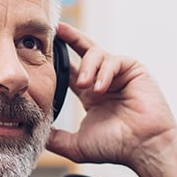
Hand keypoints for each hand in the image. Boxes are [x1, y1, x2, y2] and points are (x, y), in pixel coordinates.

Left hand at [45, 22, 176, 168]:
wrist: (144, 146)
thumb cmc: (116, 146)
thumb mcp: (76, 144)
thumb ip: (55, 138)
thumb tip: (33, 135)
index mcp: (90, 94)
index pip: (71, 69)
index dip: (58, 57)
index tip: (42, 48)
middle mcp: (104, 80)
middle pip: (84, 51)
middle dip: (70, 38)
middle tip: (55, 30)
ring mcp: (119, 74)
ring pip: (96, 54)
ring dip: (88, 68)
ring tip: (85, 86)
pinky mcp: (134, 70)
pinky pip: (114, 60)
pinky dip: (104, 72)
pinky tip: (100, 88)